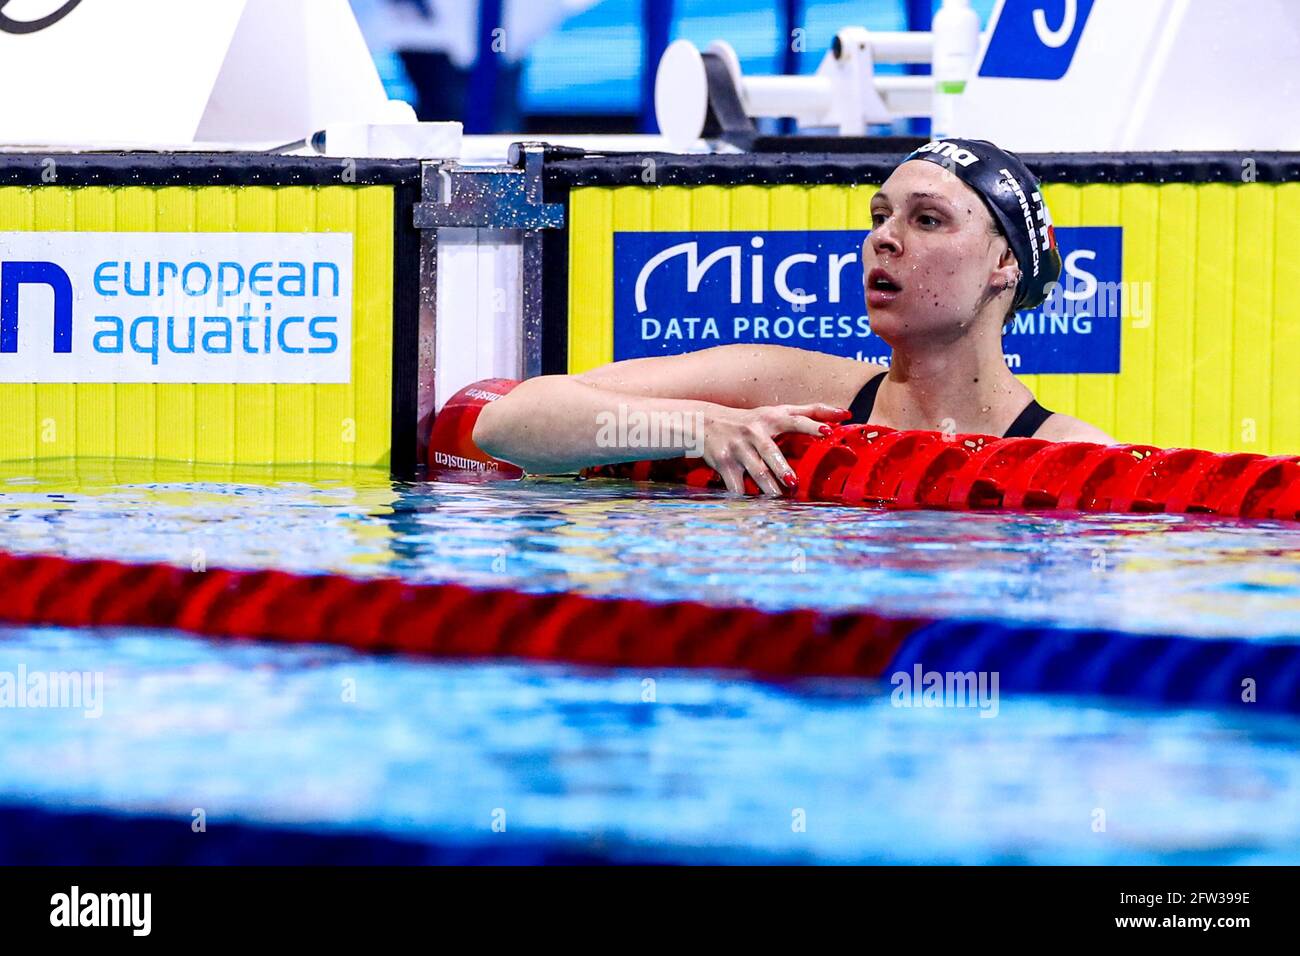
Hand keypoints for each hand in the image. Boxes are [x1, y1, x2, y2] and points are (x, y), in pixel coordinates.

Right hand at [702, 403, 849, 496]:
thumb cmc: (751, 420)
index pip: (795, 420)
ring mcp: (738, 448)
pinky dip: (743, 496)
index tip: (827, 431)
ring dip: (767, 487)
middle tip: (793, 483)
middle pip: (771, 452)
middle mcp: (754, 432)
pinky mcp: (724, 463)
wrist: (705, 423)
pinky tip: (753, 507)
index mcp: (772, 419)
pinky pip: (736, 484)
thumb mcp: (776, 411)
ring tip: (779, 499)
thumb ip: (810, 411)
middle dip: (781, 468)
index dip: (811, 425)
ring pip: (755, 471)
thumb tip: (845, 414)